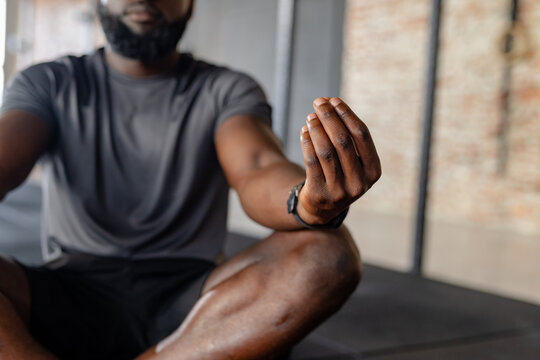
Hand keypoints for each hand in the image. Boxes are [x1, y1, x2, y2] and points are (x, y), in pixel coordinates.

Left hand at [297, 97, 380, 224]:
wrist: (322, 207)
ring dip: (317, 129)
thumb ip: (347, 137)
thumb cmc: (340, 174)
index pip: (362, 136)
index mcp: (373, 172)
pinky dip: (307, 143)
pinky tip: (304, 131)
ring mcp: (339, 190)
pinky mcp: (319, 193)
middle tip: (319, 102)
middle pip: (343, 141)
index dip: (347, 115)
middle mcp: (359, 183)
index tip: (334, 100)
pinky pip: (311, 162)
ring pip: (326, 151)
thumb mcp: (353, 162)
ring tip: (310, 116)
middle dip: (330, 117)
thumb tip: (330, 104)